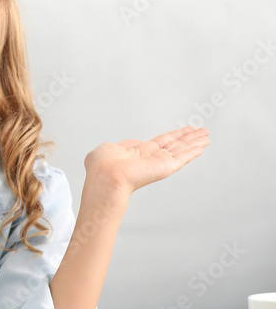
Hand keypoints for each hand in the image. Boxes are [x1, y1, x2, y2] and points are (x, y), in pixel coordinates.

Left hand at [83, 125, 209, 195]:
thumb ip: (121, 146)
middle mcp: (150, 158)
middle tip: (202, 130)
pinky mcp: (165, 167)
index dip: (171, 136)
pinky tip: (202, 146)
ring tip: (207, 135)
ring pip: (181, 149)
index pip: (159, 142)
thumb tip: (127, 145)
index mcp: (136, 153)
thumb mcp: (109, 149)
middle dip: (187, 137)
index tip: (182, 131)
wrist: (105, 177)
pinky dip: (192, 151)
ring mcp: (159, 163)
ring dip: (194, 142)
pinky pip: (182, 157)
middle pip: (174, 144)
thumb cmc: (101, 166)